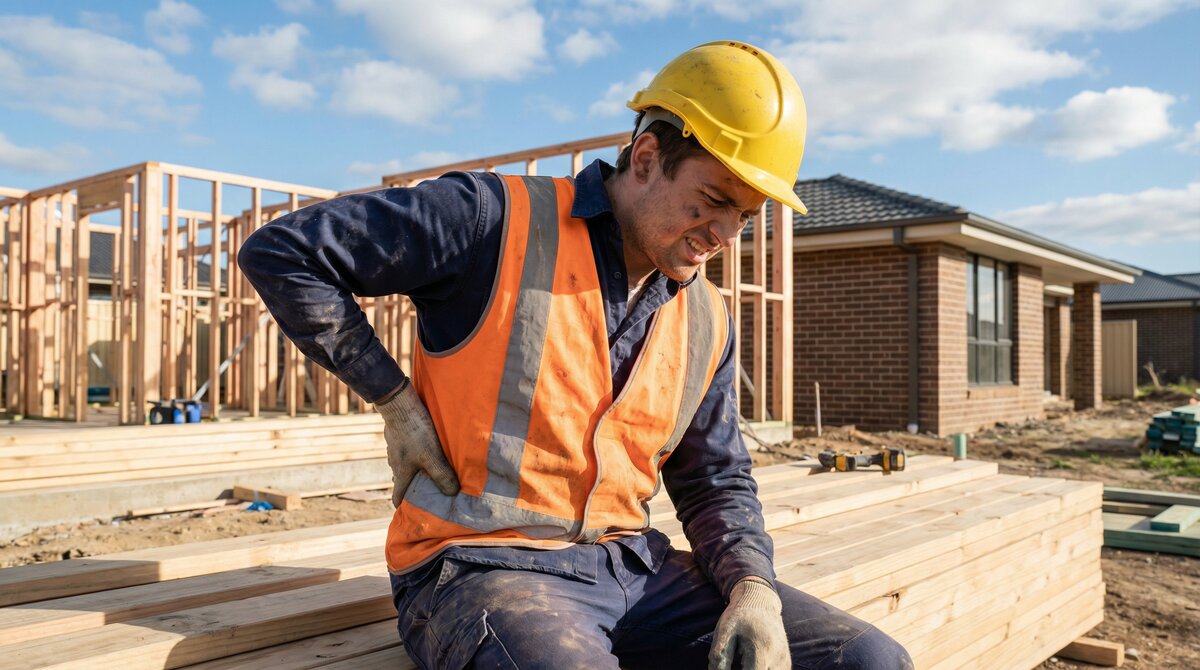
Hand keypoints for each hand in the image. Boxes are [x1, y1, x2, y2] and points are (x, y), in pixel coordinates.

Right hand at [375, 383, 459, 506]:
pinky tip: (427, 446)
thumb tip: (453, 494)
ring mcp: (395, 449)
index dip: (404, 506)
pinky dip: (416, 453)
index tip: (413, 511)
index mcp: (400, 473)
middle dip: (415, 487)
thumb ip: (442, 476)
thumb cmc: (415, 432)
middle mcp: (394, 463)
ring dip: (416, 469)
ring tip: (433, 467)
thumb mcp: (432, 456)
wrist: (399, 404)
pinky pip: (406, 450)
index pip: (397, 497)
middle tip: (431, 490)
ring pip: (405, 465)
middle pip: (403, 481)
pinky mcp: (398, 435)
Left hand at [709, 579, 789, 669]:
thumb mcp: (725, 630)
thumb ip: (720, 655)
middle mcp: (778, 659)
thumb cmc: (739, 615)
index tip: (727, 668)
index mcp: (762, 651)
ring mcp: (784, 662)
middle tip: (738, 660)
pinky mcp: (786, 662)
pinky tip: (752, 663)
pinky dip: (763, 669)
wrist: (761, 600)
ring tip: (744, 660)